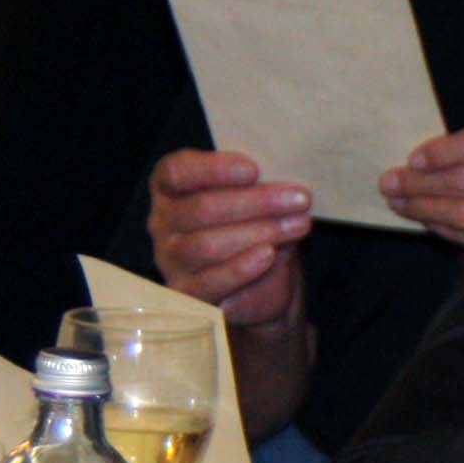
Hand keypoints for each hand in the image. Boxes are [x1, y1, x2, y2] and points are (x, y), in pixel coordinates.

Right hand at [147, 148, 308, 328]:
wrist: (264, 282)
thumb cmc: (256, 226)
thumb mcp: (258, 200)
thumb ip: (260, 186)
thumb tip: (285, 183)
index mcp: (171, 189)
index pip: (177, 171)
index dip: (214, 169)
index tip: (254, 170)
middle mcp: (163, 222)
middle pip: (202, 208)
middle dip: (257, 202)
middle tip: (300, 199)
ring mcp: (171, 259)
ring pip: (208, 244)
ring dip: (260, 232)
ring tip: (299, 225)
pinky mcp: (187, 292)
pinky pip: (211, 280)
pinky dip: (242, 267)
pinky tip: (269, 254)